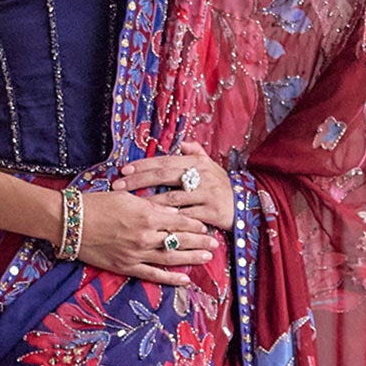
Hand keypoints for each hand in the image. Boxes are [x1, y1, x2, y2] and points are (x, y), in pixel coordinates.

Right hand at [77, 184, 216, 285]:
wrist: (71, 222)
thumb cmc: (97, 204)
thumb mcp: (127, 197)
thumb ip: (152, 206)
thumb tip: (172, 212)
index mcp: (147, 215)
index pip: (179, 220)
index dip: (195, 224)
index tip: (206, 226)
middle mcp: (146, 236)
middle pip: (180, 240)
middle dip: (200, 242)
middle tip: (215, 243)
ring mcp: (137, 254)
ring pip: (171, 258)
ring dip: (191, 258)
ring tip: (207, 258)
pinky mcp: (126, 267)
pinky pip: (153, 275)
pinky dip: (170, 278)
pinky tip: (184, 280)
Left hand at [112, 140, 234, 231]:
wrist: (247, 204)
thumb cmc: (221, 186)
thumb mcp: (211, 166)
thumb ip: (195, 153)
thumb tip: (182, 143)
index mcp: (197, 162)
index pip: (164, 161)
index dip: (143, 165)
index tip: (123, 170)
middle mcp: (202, 175)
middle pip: (164, 176)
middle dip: (139, 180)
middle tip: (118, 186)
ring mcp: (207, 194)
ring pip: (172, 197)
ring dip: (149, 202)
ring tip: (131, 206)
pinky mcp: (211, 212)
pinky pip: (185, 216)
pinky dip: (169, 219)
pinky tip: (153, 222)